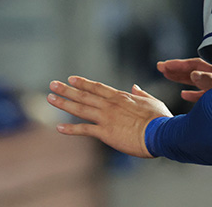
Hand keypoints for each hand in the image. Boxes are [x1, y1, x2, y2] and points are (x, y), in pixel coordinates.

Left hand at [48, 75, 172, 157]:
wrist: (161, 134)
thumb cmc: (160, 119)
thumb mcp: (152, 101)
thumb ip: (141, 94)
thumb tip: (134, 86)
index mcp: (121, 97)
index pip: (97, 87)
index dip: (83, 83)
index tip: (71, 78)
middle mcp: (110, 105)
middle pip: (84, 95)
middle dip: (67, 89)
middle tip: (52, 84)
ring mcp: (106, 118)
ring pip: (80, 108)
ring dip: (64, 103)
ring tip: (50, 98)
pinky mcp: (106, 133)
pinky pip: (85, 129)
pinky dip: (71, 129)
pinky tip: (59, 128)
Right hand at [157, 58, 211, 101]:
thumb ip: (208, 80)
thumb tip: (194, 74)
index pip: (195, 65)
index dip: (179, 64)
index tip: (164, 65)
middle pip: (194, 70)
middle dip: (176, 68)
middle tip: (160, 67)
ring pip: (196, 81)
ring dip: (181, 78)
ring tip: (167, 75)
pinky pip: (203, 95)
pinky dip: (192, 94)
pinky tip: (183, 94)